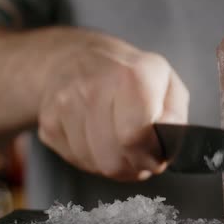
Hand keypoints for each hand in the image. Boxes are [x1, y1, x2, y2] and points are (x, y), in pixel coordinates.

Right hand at [34, 27, 188, 180]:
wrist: (75, 58)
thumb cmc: (130, 75)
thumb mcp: (167, 84)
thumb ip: (176, 116)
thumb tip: (168, 143)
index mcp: (132, 75)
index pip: (136, 136)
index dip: (150, 155)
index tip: (156, 153)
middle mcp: (94, 86)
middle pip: (115, 158)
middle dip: (134, 164)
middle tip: (140, 153)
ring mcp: (65, 105)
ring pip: (96, 164)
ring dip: (115, 162)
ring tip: (121, 143)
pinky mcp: (48, 123)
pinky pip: (77, 161)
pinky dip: (93, 159)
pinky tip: (99, 138)